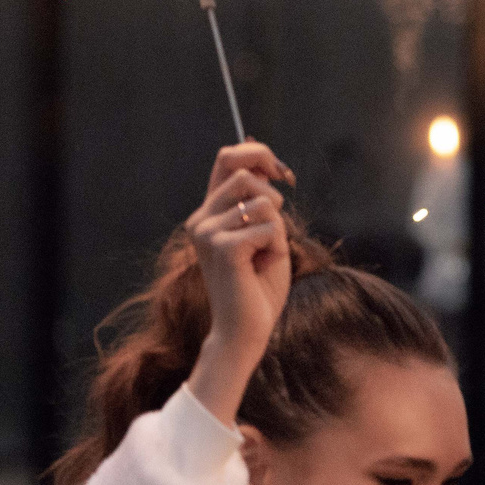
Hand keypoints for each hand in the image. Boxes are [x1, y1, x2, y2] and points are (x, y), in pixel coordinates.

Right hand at [182, 143, 296, 425]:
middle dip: (273, 197)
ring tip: (264, 256)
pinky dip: (276, 247)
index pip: (228, 157)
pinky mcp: (222, 247)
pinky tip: (261, 267)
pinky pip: (268, 227)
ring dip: (276, 230)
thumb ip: (262, 201)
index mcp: (209, 211)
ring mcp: (207, 232)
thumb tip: (268, 164)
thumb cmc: (258, 286)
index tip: (282, 175)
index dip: (259, 154)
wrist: (246, 330)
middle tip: (273, 231)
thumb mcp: (266, 233)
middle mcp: (201, 218)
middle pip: (245, 173)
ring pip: (262, 202)